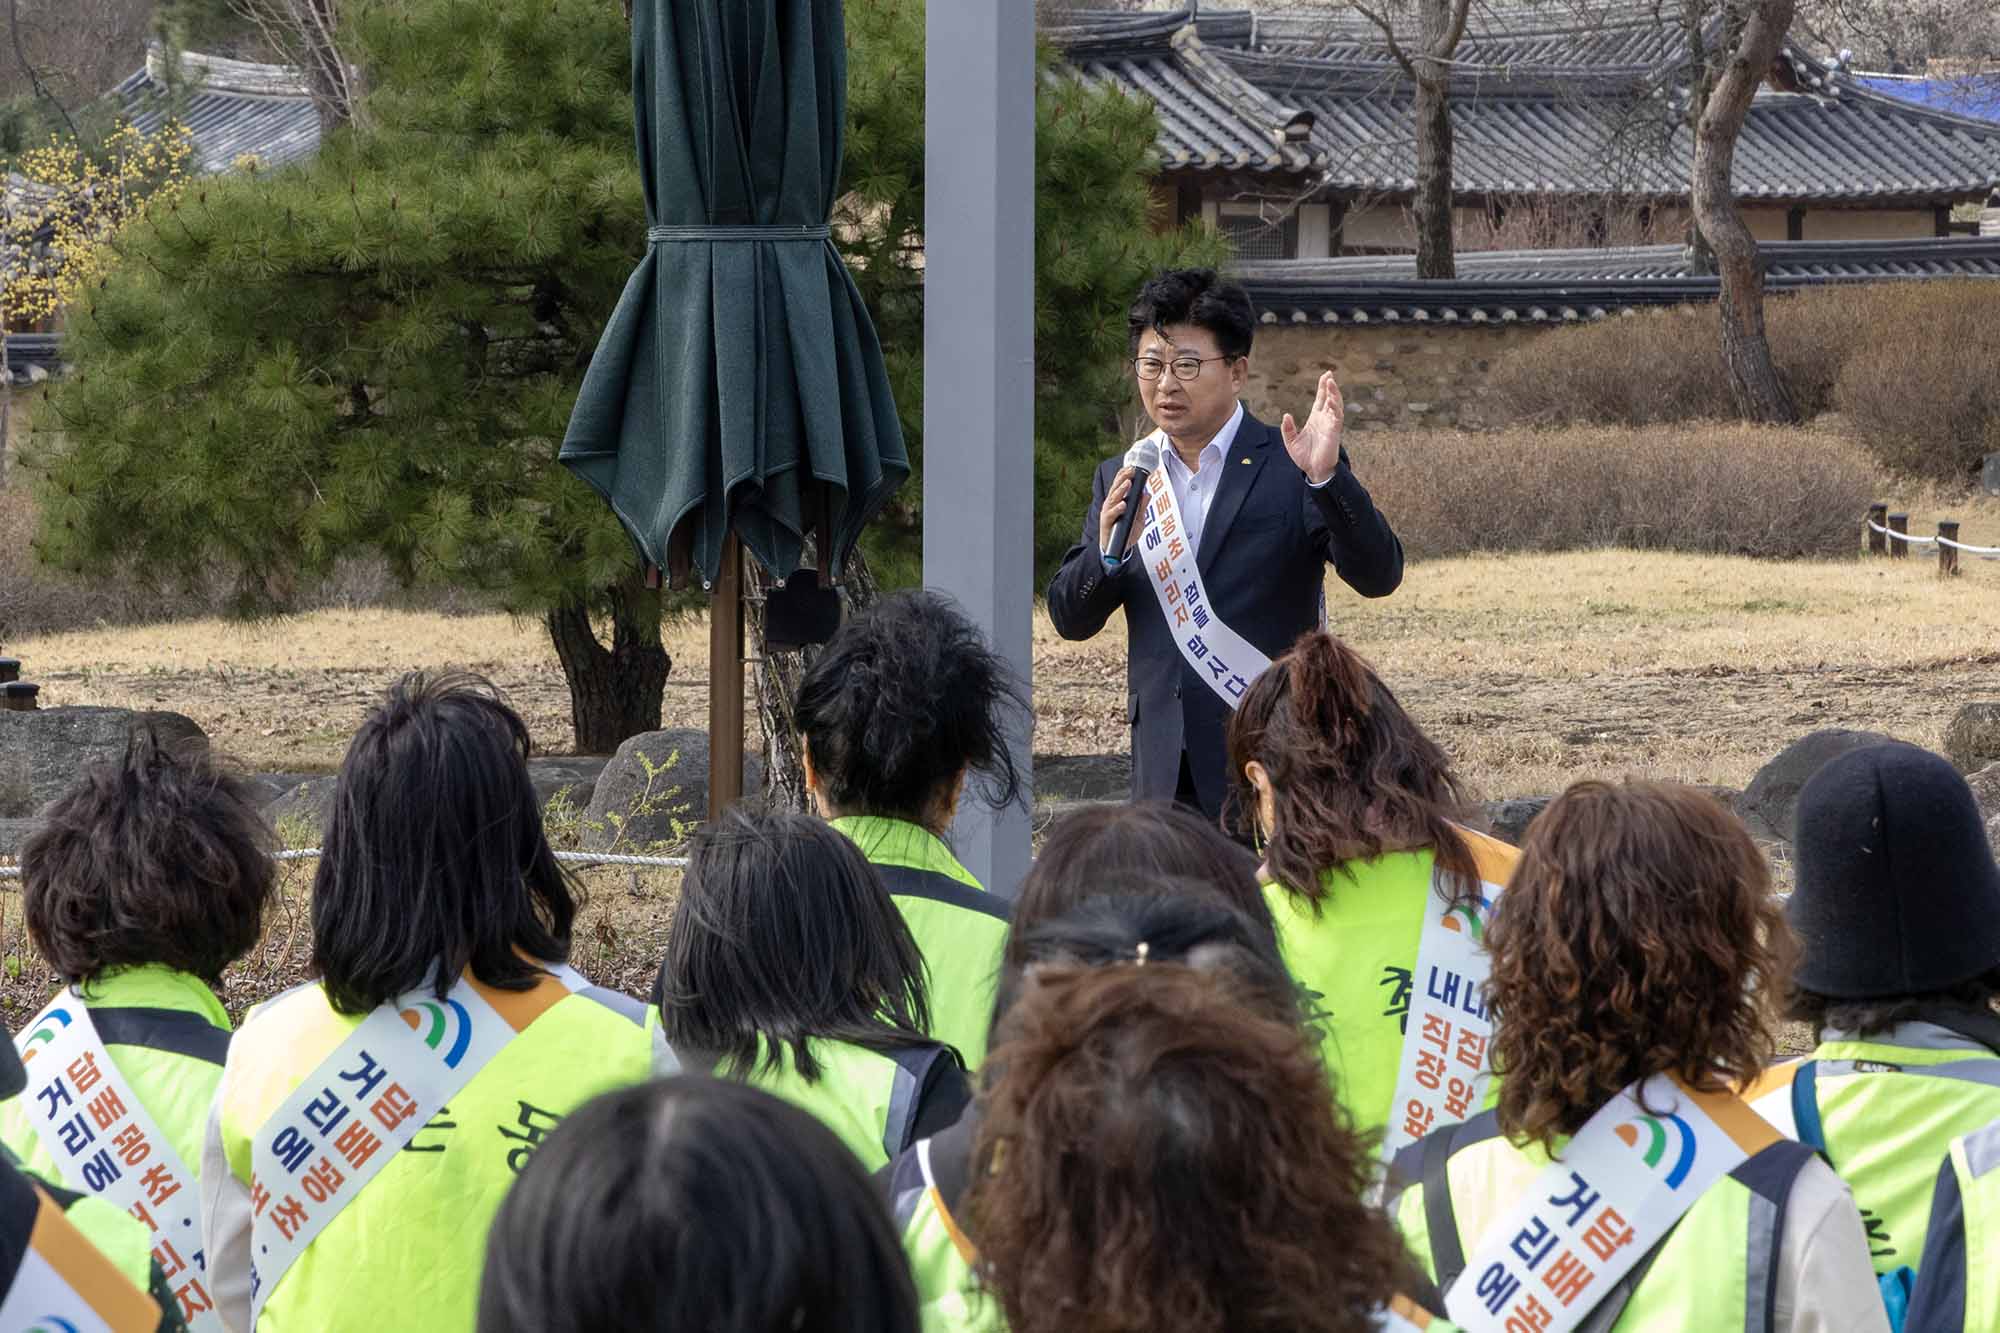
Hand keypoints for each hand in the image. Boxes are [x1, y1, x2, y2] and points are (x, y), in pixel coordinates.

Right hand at [1098, 465, 1150, 558]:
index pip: (1120, 484)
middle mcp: (1111, 504)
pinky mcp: (1106, 523)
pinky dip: (1117, 509)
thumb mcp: (1138, 519)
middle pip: (1116, 487)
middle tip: (1131, 470)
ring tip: (1128, 483)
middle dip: (1123, 478)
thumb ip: (1141, 507)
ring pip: (1113, 498)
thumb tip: (1146, 494)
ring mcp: (1108, 512)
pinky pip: (1111, 514)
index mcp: (1117, 500)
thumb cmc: (1127, 533)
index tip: (1133, 466)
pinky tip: (1123, 504)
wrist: (1118, 551)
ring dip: (1121, 490)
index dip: (1125, 474)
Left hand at [1280, 370, 1344, 484]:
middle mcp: (1325, 419)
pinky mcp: (1334, 432)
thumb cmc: (1304, 457)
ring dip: (1334, 393)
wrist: (1313, 470)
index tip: (1325, 376)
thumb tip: (1286, 415)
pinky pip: (1337, 417)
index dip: (1323, 387)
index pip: (1320, 399)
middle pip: (1330, 398)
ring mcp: (1331, 425)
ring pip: (1335, 405)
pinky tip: (1332, 400)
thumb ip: (1288, 428)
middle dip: (1330, 386)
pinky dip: (1336, 408)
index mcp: (1315, 419)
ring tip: (1331, 382)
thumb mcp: (1291, 441)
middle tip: (1329, 373)